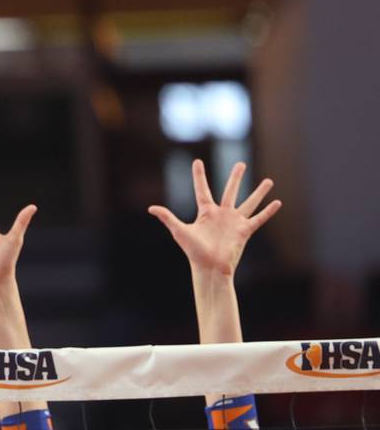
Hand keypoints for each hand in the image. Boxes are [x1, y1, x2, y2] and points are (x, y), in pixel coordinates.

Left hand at [149, 160, 280, 280]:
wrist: (209, 267)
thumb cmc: (194, 251)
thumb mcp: (180, 231)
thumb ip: (168, 218)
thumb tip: (151, 208)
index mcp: (206, 213)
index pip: (202, 190)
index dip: (199, 176)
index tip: (197, 161)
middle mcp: (222, 215)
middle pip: (230, 191)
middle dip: (235, 178)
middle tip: (240, 164)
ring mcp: (234, 222)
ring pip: (249, 202)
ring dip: (259, 192)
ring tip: (269, 180)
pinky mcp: (245, 231)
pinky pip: (259, 219)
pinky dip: (268, 212)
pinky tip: (278, 202)